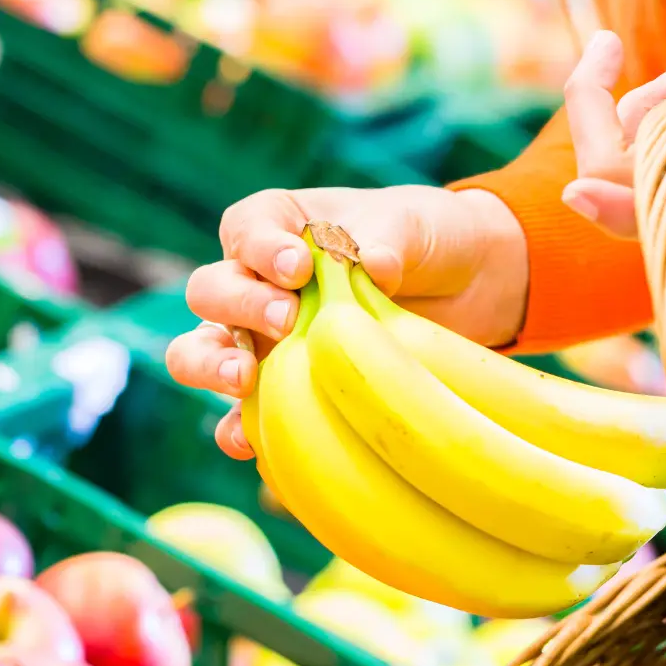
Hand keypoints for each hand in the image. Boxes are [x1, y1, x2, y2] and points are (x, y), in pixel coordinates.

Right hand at [166, 185, 526, 458]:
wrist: (464, 289)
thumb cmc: (427, 240)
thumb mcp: (414, 225)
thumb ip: (388, 237)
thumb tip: (376, 265)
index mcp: (280, 225)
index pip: (245, 230)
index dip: (261, 249)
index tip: (298, 267)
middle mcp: (258, 282)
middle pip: (211, 290)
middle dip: (240, 305)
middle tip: (287, 319)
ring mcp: (263, 340)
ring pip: (201, 350)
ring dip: (211, 364)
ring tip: (244, 377)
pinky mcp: (282, 391)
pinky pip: (241, 414)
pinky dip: (237, 428)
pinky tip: (251, 440)